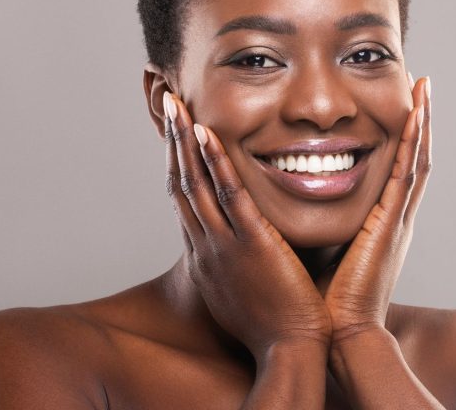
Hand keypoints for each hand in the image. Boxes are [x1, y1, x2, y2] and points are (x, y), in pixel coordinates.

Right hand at [163, 92, 331, 358]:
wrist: (290, 351)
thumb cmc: (276, 324)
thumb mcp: (245, 288)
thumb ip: (240, 259)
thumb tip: (243, 244)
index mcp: (207, 253)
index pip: (185, 198)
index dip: (176, 162)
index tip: (174, 132)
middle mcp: (206, 245)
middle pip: (181, 183)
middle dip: (172, 141)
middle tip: (166, 103)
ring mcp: (224, 243)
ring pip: (195, 184)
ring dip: (184, 141)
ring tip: (176, 105)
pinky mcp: (251, 243)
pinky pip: (229, 196)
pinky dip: (215, 163)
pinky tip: (207, 134)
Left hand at [322, 76, 431, 342]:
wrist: (339, 336)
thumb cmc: (324, 303)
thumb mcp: (321, 253)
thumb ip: (314, 226)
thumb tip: (285, 205)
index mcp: (380, 225)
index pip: (393, 169)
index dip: (400, 137)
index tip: (400, 105)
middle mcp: (395, 217)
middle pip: (412, 156)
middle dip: (418, 119)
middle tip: (420, 82)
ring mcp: (397, 219)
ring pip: (415, 157)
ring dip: (421, 120)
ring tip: (423, 84)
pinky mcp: (391, 224)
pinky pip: (405, 173)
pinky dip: (413, 142)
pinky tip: (414, 113)